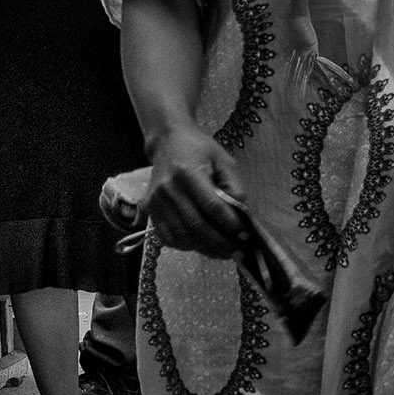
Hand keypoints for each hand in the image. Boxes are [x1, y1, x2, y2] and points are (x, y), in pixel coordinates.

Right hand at [144, 124, 256, 259]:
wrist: (167, 142)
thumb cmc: (199, 148)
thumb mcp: (223, 160)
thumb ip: (234, 185)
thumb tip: (242, 214)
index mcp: (187, 172)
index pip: (211, 206)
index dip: (229, 223)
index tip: (244, 234)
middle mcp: (168, 189)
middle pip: (196, 225)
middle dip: (219, 242)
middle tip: (237, 251)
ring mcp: (156, 202)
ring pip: (182, 236)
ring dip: (204, 249)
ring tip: (223, 252)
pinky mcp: (150, 210)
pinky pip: (168, 237)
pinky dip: (186, 246)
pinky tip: (202, 246)